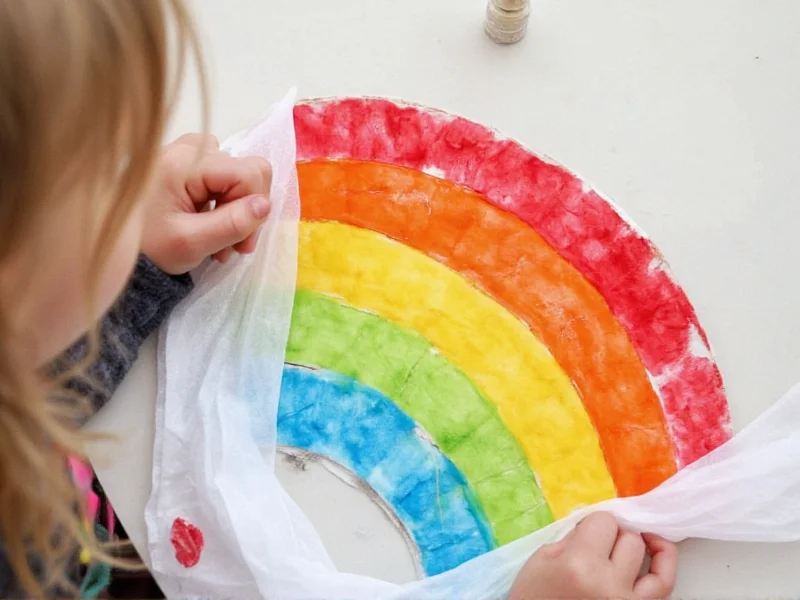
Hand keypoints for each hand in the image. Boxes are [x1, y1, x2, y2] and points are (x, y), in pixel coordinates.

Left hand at [141, 133, 272, 273]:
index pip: (250, 172)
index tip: (240, 240)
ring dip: (235, 207)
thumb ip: (231, 224)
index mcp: (185, 163)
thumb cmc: (150, 249)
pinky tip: (208, 223)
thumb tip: (266, 205)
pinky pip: (221, 172)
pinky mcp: (183, 161)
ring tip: (218, 238)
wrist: (116, 252)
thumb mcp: (191, 243)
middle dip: (246, 210)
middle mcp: (187, 148)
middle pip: (246, 170)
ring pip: (237, 171)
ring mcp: (184, 152)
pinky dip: (222, 199)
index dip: (254, 206)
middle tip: (233, 244)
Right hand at [509, 512, 677, 599]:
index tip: (584, 532)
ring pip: (647, 554)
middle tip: (595, 544)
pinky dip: (664, 561)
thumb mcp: (542, 559)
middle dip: (611, 534)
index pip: (605, 522)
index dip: (594, 524)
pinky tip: (653, 546)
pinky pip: (664, 583)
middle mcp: (609, 584)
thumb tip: (596, 524)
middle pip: (628, 537)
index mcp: (580, 566)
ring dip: (633, 545)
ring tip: (621, 544)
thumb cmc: (532, 597)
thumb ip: (573, 538)